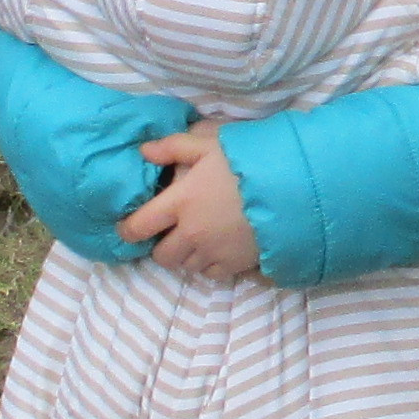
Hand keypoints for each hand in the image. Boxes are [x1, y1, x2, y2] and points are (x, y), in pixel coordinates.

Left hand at [118, 132, 263, 279]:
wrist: (290, 189)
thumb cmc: (247, 162)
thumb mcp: (209, 145)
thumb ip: (174, 146)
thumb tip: (143, 151)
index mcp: (179, 202)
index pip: (139, 226)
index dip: (128, 230)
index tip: (129, 227)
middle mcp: (191, 233)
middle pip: (161, 255)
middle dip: (161, 246)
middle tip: (171, 233)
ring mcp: (213, 252)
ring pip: (186, 266)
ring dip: (186, 255)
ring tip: (198, 239)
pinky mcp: (234, 264)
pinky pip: (211, 273)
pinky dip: (209, 264)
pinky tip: (218, 248)